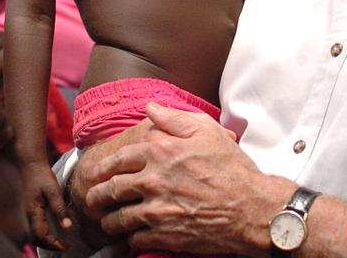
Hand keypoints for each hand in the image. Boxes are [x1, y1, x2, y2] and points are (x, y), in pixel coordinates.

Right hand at [22, 160, 73, 250]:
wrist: (29, 164)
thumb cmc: (41, 175)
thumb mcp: (53, 190)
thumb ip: (59, 209)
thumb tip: (67, 227)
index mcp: (33, 211)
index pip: (41, 235)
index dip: (53, 243)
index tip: (65, 246)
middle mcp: (27, 215)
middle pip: (35, 239)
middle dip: (49, 245)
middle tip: (64, 246)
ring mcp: (26, 212)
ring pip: (32, 234)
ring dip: (44, 241)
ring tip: (58, 242)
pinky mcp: (28, 209)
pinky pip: (33, 227)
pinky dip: (41, 234)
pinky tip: (50, 232)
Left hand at [84, 103, 279, 254]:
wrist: (253, 210)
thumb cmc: (233, 169)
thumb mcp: (207, 132)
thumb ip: (174, 118)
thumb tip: (150, 107)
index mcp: (159, 152)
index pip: (118, 158)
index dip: (103, 167)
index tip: (98, 173)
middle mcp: (152, 180)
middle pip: (111, 190)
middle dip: (97, 196)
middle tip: (93, 200)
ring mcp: (157, 210)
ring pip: (118, 218)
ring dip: (110, 221)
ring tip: (107, 223)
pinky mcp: (165, 236)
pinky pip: (136, 239)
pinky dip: (131, 239)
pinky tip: (132, 237)